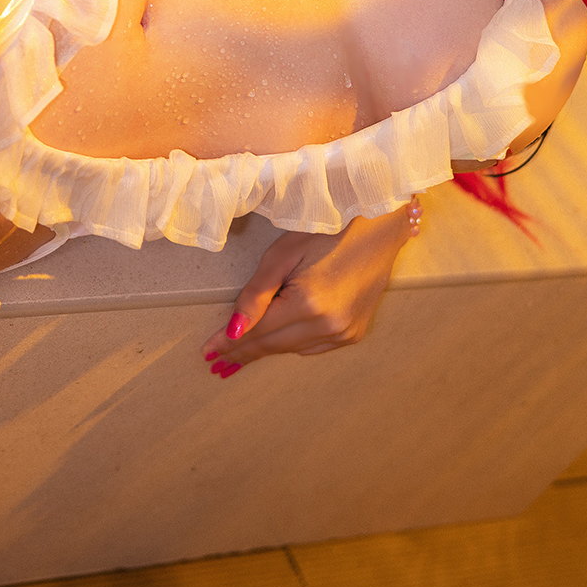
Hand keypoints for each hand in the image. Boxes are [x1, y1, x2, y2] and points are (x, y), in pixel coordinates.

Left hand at [199, 201, 419, 375]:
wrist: (379, 226)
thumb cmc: (327, 229)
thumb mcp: (282, 254)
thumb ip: (256, 294)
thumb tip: (233, 330)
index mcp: (309, 304)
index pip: (258, 331)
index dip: (230, 343)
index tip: (207, 353)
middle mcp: (329, 326)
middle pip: (275, 345)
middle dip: (244, 351)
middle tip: (216, 360)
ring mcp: (346, 333)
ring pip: (294, 349)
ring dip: (268, 348)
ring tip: (241, 352)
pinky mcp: (355, 333)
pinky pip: (315, 346)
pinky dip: (293, 344)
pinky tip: (279, 338)